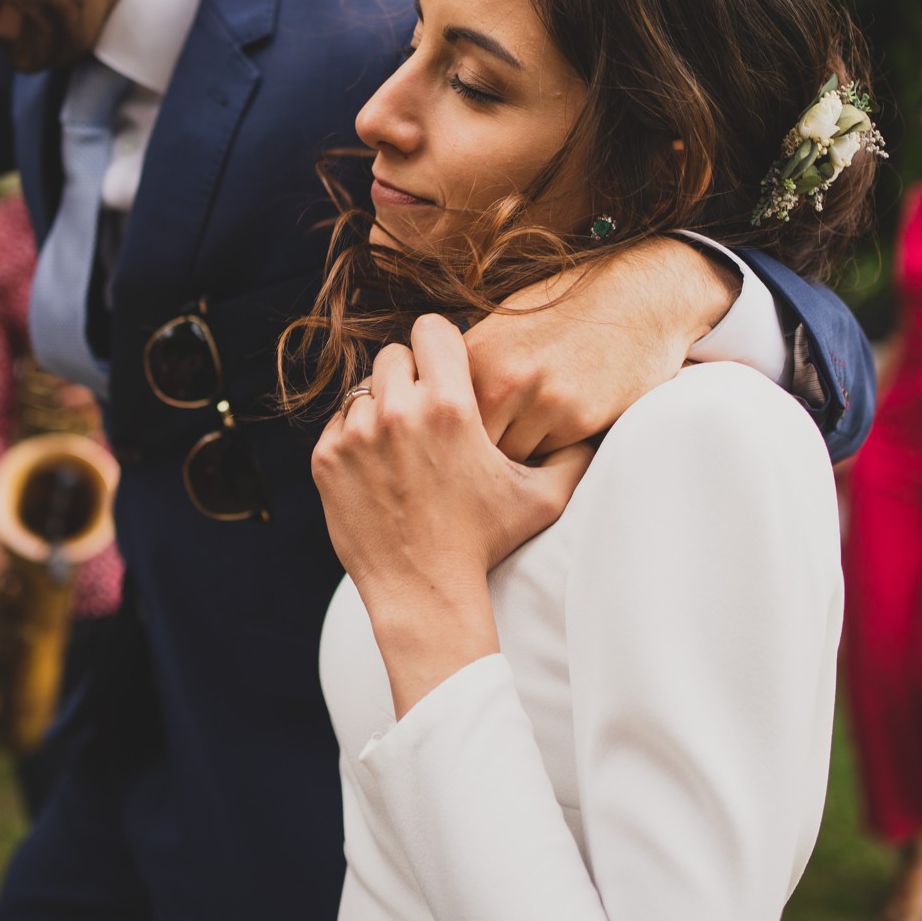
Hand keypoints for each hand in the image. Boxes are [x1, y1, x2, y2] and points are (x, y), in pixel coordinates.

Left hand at [314, 316, 592, 712]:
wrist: (423, 593)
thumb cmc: (484, 542)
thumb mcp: (541, 499)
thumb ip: (571, 456)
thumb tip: (594, 428)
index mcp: (451, 407)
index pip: (432, 329)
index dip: (441, 345)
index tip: (446, 367)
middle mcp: (399, 412)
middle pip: (394, 355)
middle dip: (411, 376)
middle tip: (427, 409)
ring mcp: (357, 435)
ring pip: (363, 389)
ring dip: (382, 406)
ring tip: (405, 442)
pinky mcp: (327, 458)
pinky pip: (339, 423)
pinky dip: (356, 436)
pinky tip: (382, 466)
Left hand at [463, 236, 735, 460]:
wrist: (638, 297)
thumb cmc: (567, 310)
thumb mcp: (503, 327)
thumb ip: (468, 368)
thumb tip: (433, 405)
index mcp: (474, 354)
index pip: (436, 416)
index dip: (446, 429)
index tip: (455, 432)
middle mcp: (501, 379)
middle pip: (469, 445)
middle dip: (476, 452)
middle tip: (486, 449)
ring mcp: (541, 402)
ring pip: (509, 459)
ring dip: (515, 456)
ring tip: (526, 436)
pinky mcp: (579, 421)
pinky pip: (549, 457)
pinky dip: (550, 453)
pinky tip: (559, 428)